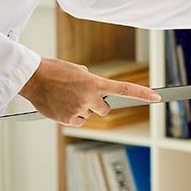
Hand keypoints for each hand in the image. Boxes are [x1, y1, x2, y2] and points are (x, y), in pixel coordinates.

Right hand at [19, 57, 159, 125]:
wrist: (33, 78)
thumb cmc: (54, 71)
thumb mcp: (78, 70)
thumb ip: (91, 80)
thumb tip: (96, 90)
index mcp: (95, 83)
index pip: (125, 89)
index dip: (143, 94)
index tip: (157, 97)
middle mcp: (90, 98)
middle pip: (105, 109)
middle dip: (99, 104)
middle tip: (84, 95)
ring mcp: (79, 110)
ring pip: (90, 115)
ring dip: (84, 109)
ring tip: (67, 97)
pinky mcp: (68, 119)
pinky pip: (78, 121)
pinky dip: (72, 116)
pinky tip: (62, 105)